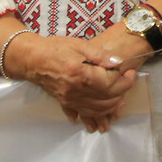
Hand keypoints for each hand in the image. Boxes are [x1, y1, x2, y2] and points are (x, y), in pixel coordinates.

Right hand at [3, 31, 136, 133]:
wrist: (32, 59)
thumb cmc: (56, 48)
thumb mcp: (80, 45)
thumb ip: (100, 55)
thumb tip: (118, 63)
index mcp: (80, 73)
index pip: (109, 83)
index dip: (124, 79)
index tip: (129, 71)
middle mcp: (74, 90)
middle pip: (105, 99)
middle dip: (122, 92)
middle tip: (127, 81)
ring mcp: (69, 99)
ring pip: (96, 110)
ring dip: (112, 106)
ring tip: (120, 95)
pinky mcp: (64, 103)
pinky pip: (82, 113)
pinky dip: (94, 115)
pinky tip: (102, 113)